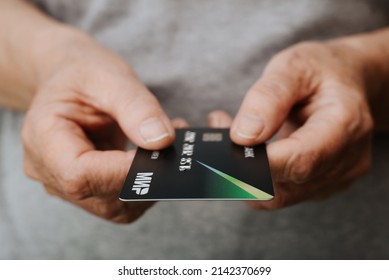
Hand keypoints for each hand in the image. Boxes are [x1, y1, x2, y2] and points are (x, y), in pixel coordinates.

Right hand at [21, 34, 181, 222]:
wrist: (72, 80)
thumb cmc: (84, 73)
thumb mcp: (109, 77)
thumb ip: (136, 107)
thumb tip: (162, 141)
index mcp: (43, 138)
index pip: (81, 175)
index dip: (125, 171)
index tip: (160, 150)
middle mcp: (51, 171)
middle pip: (102, 197)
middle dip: (146, 178)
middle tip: (173, 148)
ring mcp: (68, 184)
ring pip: (117, 207)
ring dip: (150, 183)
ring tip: (166, 148)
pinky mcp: (89, 187)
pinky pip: (121, 198)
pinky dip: (146, 182)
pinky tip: (155, 156)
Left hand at [210, 40, 373, 208]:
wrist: (345, 81)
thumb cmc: (323, 71)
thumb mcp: (294, 66)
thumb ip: (268, 98)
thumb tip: (243, 136)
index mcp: (346, 125)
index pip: (301, 160)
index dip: (260, 162)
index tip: (230, 144)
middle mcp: (346, 160)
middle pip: (287, 186)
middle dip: (244, 165)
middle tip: (220, 131)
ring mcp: (335, 178)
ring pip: (278, 196)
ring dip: (245, 172)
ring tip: (229, 132)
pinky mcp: (320, 185)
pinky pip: (281, 192)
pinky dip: (256, 176)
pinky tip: (247, 147)